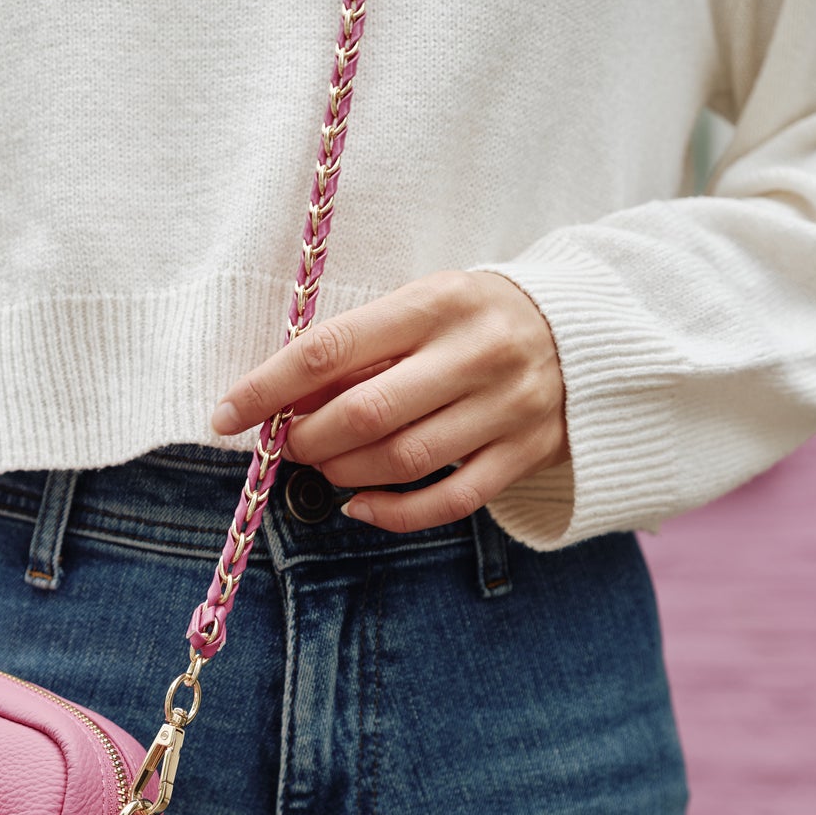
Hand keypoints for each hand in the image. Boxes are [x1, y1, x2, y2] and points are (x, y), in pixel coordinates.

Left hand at [211, 269, 569, 532]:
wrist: (589, 334)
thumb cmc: (477, 321)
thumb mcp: (424, 307)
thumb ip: (361, 348)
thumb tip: (280, 401)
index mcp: (438, 302)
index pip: (331, 348)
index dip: (268, 386)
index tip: (226, 414)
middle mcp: (476, 353)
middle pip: (365, 413)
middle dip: (307, 439)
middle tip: (287, 445)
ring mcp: (506, 408)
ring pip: (402, 460)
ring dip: (343, 473)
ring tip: (323, 467)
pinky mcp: (524, 454)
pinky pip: (448, 501)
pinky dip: (393, 513)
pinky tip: (361, 506)